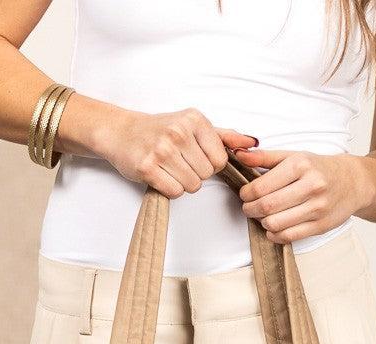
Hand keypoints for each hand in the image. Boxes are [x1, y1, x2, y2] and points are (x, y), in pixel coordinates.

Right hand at [85, 102, 257, 197]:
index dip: (210, 165)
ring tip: (169, 168)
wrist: (122, 132)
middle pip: (206, 175)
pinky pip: (174, 192)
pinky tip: (160, 176)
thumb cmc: (160, 130)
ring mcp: (161, 150)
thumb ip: (224, 136)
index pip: (220, 160)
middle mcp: (178, 132)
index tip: (194, 156)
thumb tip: (252, 143)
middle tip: (179, 163)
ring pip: (192, 186)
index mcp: (194, 120)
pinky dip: (169, 189)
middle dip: (195, 174)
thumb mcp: (193, 126)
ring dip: (182, 183)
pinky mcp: (147, 167)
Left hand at [234, 149, 375, 242]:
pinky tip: (273, 227)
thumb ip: (265, 157)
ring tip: (263, 216)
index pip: (262, 186)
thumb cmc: (319, 168)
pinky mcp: (321, 225)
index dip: (246, 194)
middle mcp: (311, 186)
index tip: (245, 194)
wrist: (353, 182)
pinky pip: (289, 236)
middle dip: (250, 210)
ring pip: (276, 223)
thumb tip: (239, 154)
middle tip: (249, 208)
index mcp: (301, 165)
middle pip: (267, 206)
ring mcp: (318, 207)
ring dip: (263, 222)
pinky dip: (275, 235)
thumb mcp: (294, 156)